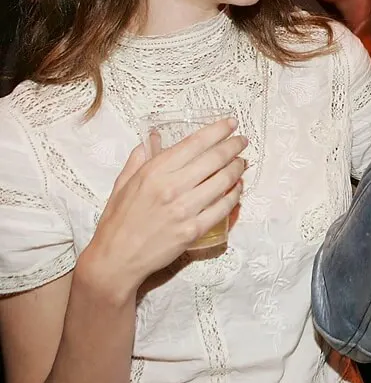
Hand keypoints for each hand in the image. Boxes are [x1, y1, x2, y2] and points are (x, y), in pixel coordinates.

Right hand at [84, 119, 247, 296]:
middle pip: (214, 159)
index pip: (194, 143)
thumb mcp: (122, 183)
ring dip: (237, 169)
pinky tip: (237, 188)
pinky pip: (223, 208)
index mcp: (153, 172)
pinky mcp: (193, 231)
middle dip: (234, 146)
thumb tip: (154, 137)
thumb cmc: (118, 221)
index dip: (217, 130)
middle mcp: (171, 188)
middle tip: (242, 141)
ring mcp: (184, 210)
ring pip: (223, 181)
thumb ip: (140, 158)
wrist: (115, 259)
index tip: (231, 124)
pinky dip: (235, 195)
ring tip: (241, 162)